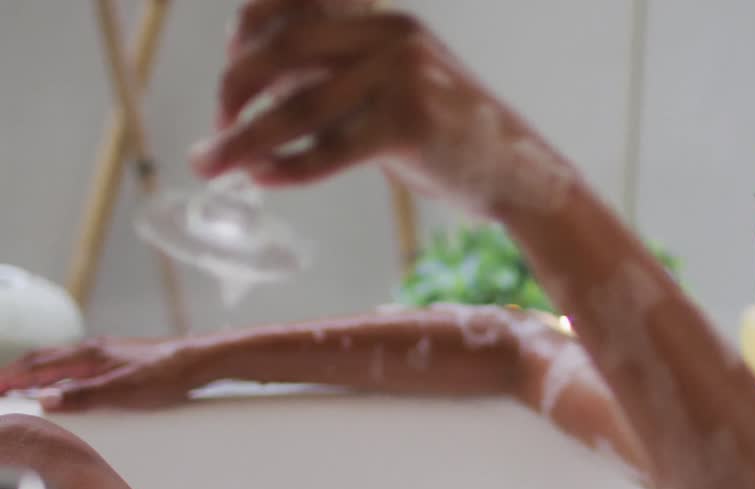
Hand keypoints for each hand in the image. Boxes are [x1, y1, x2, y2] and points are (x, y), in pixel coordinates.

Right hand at [0, 338, 198, 410]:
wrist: (200, 360)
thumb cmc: (166, 375)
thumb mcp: (123, 391)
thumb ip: (84, 396)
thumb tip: (44, 399)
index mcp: (88, 356)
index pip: (37, 366)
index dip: (10, 377)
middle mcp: (93, 350)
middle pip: (42, 359)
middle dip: (15, 373)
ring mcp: (106, 353)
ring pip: (59, 360)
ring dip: (35, 372)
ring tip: (18, 386)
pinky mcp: (119, 359)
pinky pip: (76, 365)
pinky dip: (58, 373)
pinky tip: (63, 384)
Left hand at [192, 0, 575, 217]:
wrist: (519, 172)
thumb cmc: (448, 135)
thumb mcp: (394, 85)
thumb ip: (336, 74)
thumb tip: (257, 84)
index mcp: (384, 19)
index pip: (294, 0)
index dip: (247, 27)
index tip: (230, 64)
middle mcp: (390, 36)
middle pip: (281, 52)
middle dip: (233, 91)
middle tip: (213, 129)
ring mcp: (400, 78)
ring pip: (295, 109)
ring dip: (241, 140)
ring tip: (209, 163)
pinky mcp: (406, 126)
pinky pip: (325, 150)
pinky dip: (285, 168)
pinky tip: (263, 178)